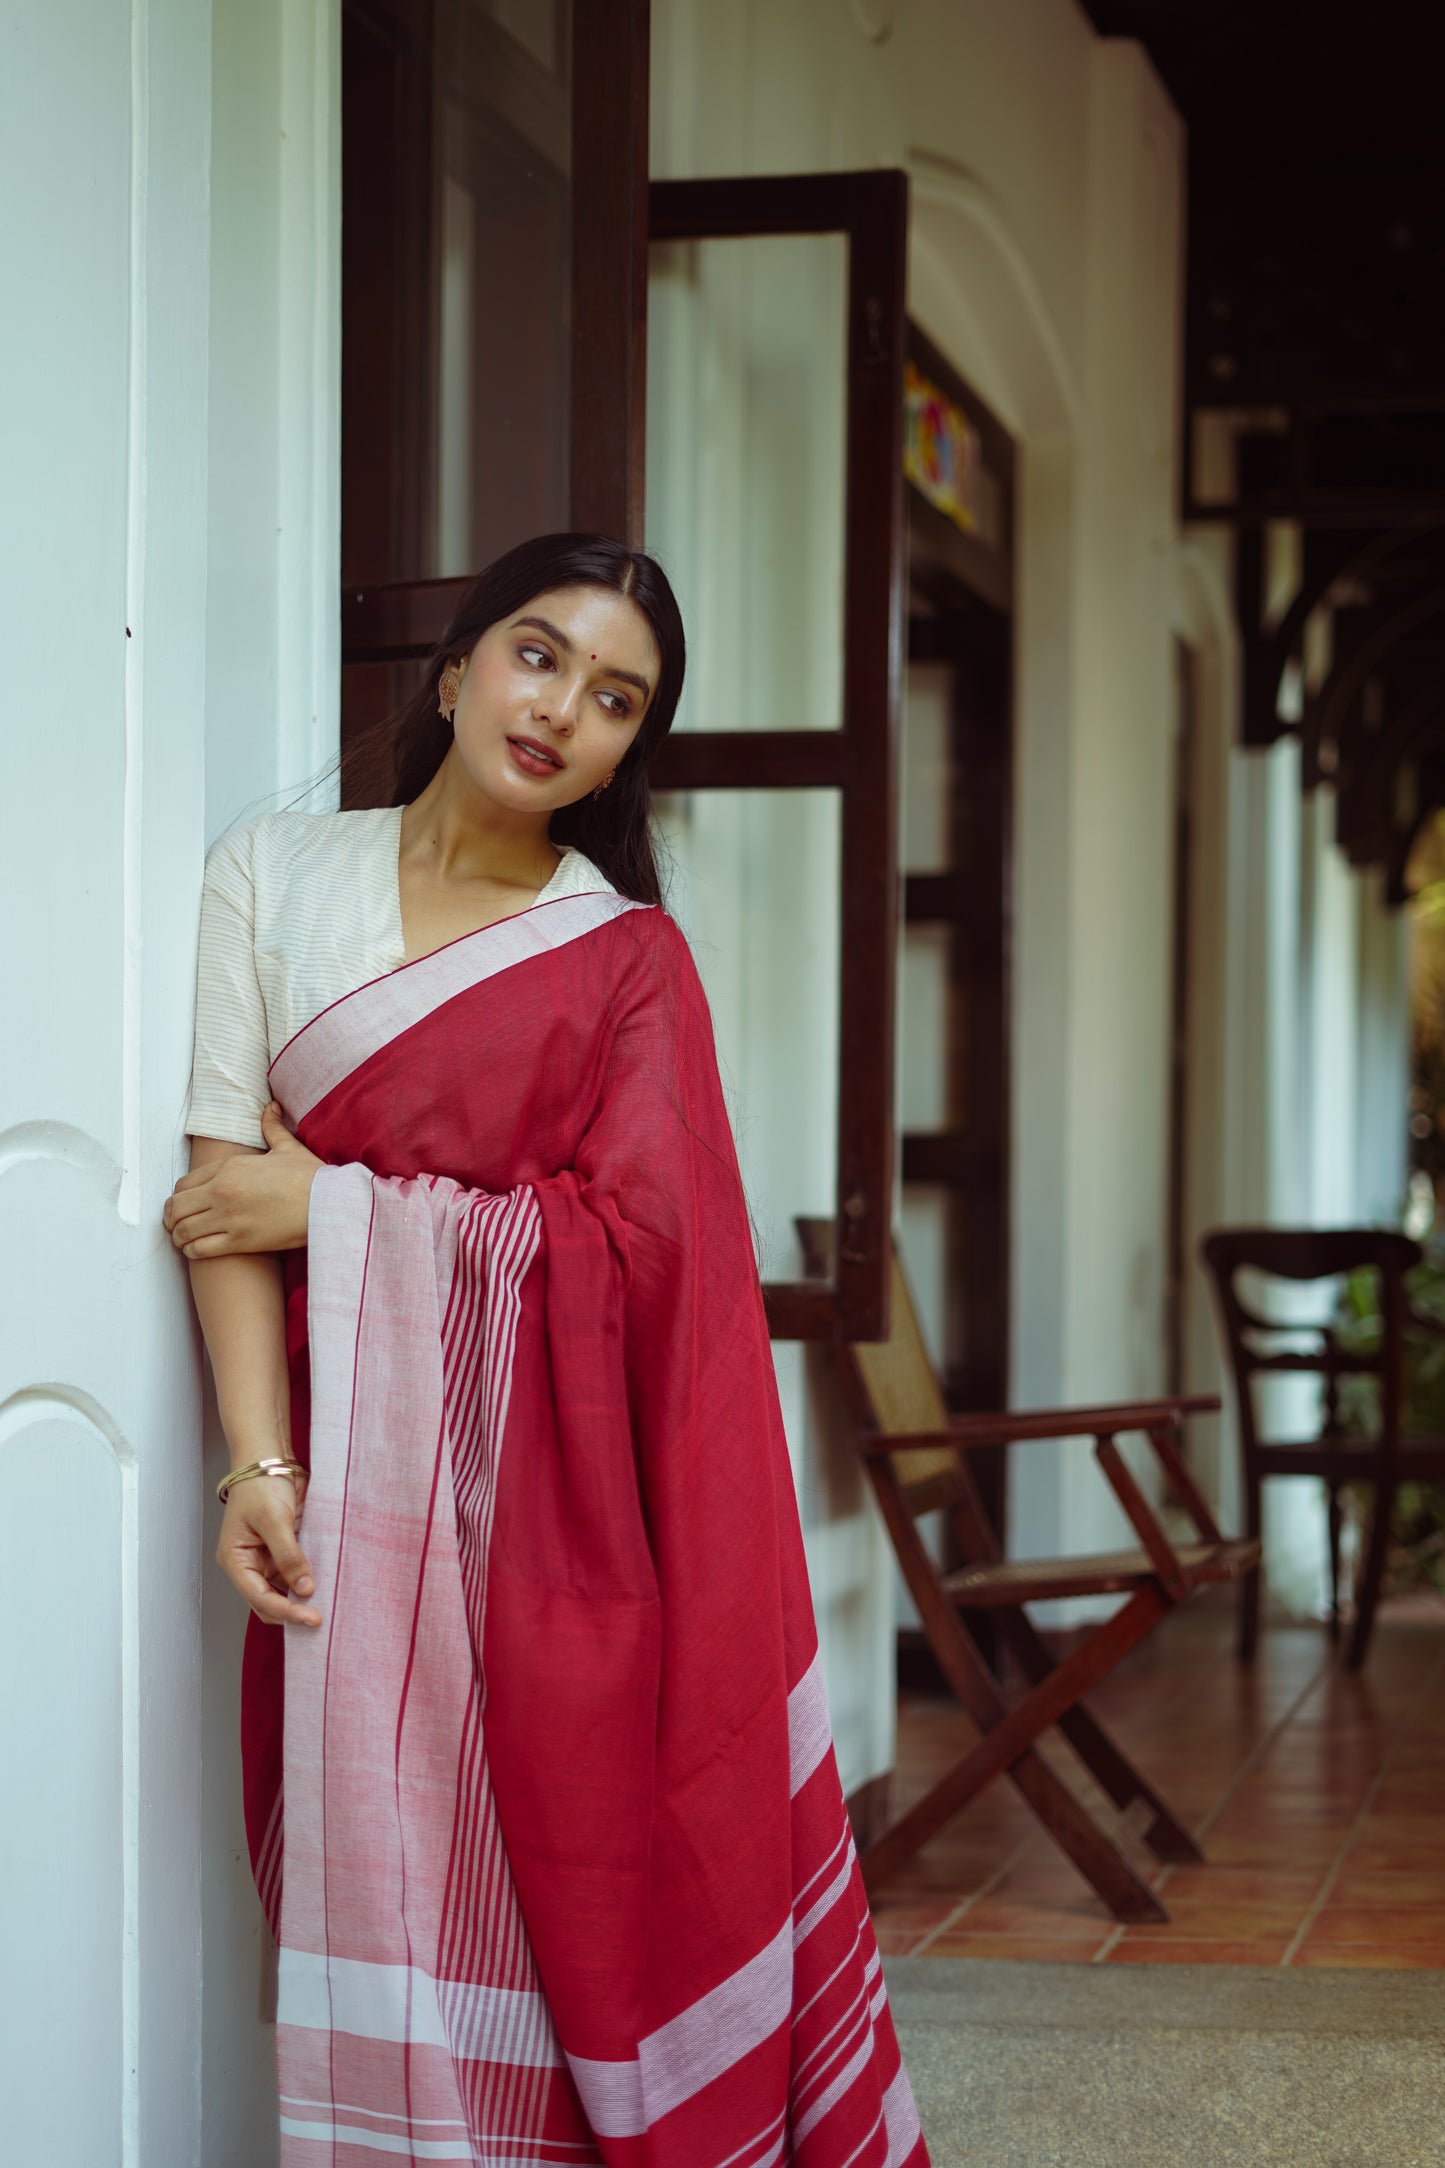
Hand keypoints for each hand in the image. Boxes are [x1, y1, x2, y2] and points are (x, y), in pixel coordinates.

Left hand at [165, 1103, 323, 1257]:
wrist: (329, 1204)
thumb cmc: (310, 1177)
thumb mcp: (288, 1147)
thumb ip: (271, 1127)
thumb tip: (271, 1106)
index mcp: (230, 1167)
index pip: (184, 1184)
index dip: (178, 1196)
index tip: (183, 1203)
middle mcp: (223, 1191)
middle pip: (176, 1207)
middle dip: (171, 1217)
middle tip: (175, 1224)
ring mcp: (229, 1217)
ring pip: (183, 1230)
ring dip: (179, 1236)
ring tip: (183, 1239)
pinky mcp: (239, 1241)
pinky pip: (199, 1249)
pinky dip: (191, 1251)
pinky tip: (196, 1250)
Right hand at [216, 1466, 321, 1626]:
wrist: (270, 1458)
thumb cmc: (260, 1484)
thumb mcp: (274, 1520)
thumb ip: (289, 1556)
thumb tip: (304, 1588)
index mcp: (235, 1560)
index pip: (259, 1598)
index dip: (285, 1611)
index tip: (311, 1618)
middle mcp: (248, 1565)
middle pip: (268, 1602)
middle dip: (291, 1612)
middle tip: (320, 1619)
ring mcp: (265, 1559)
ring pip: (282, 1592)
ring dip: (300, 1600)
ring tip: (325, 1607)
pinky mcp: (283, 1551)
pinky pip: (294, 1574)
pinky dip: (306, 1582)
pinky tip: (324, 1587)